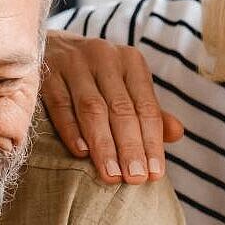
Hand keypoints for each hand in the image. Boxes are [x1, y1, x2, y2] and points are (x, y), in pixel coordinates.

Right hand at [43, 30, 183, 183]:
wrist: (50, 46)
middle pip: (120, 109)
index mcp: (130, 62)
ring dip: (103, 145)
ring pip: (92, 109)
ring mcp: (73, 64)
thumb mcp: (126, 86)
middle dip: (130, 147)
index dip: (152, 142)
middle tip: (135, 178)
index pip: (146, 107)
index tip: (154, 174)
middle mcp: (104, 58)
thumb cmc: (96, 75)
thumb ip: (148, 111)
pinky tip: (81, 153)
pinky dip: (71, 130)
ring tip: (111, 175)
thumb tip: (177, 134)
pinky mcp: (47, 73)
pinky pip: (61, 105)